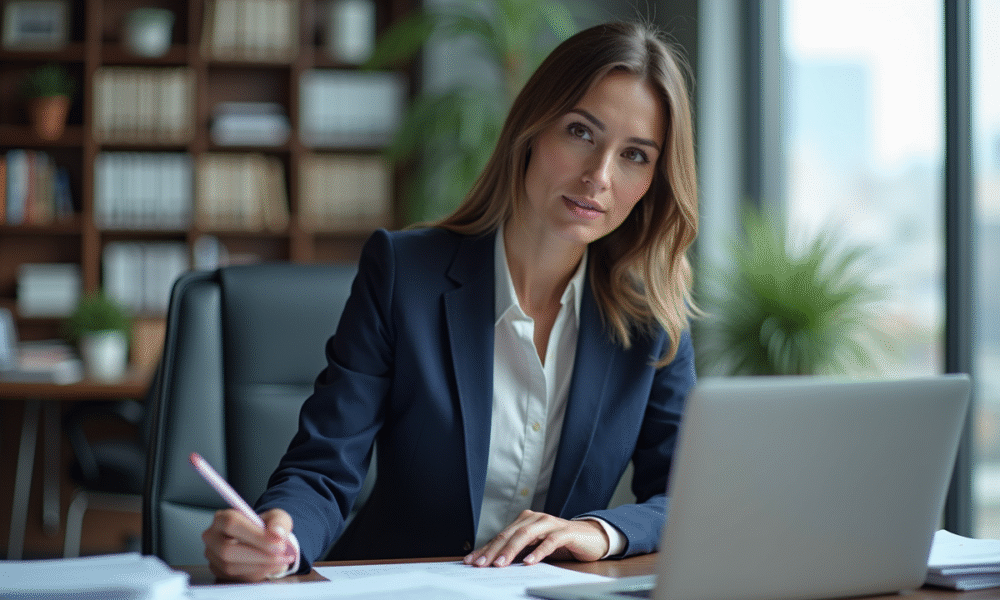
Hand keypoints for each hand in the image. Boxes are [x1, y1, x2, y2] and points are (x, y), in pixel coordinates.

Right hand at [202, 507, 297, 581]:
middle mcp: (212, 537)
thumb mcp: (277, 518)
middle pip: (228, 550)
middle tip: (281, 555)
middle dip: (259, 555)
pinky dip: (258, 573)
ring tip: (281, 560)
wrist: (263, 539)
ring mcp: (213, 556)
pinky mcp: (219, 572)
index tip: (278, 544)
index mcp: (222, 518)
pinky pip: (237, 577)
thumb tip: (276, 533)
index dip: (255, 536)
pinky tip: (271, 566)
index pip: (232, 524)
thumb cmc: (267, 526)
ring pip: (232, 567)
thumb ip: (278, 524)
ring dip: (260, 566)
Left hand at [463, 510, 609, 567]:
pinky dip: (538, 552)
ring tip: (500, 564)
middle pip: (510, 534)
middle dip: (493, 550)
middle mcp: (535, 519)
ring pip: (526, 535)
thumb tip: (493, 563)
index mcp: (525, 521)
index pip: (501, 536)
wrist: (591, 537)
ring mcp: (550, 523)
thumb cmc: (560, 543)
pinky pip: (550, 541)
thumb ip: (518, 552)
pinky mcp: (565, 532)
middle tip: (481, 564)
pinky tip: (529, 562)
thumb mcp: (535, 547)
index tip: (470, 561)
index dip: (485, 548)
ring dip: (511, 550)